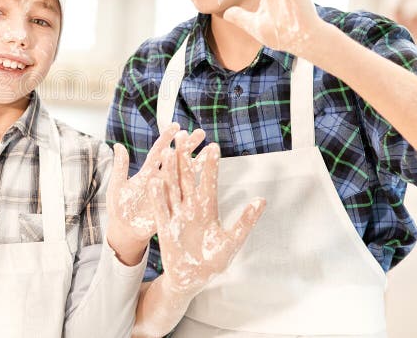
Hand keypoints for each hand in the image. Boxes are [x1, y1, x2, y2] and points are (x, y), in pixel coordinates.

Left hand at [106, 125, 205, 248]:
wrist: (124, 231)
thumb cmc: (120, 208)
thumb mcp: (117, 186)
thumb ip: (120, 167)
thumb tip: (118, 145)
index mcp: (147, 173)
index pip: (158, 152)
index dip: (166, 139)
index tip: (176, 126)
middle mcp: (160, 180)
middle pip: (175, 160)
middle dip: (187, 146)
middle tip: (200, 133)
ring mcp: (168, 193)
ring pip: (184, 176)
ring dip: (197, 163)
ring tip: (210, 150)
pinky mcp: (172, 207)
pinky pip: (184, 195)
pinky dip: (195, 186)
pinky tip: (205, 175)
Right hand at [149, 141, 265, 295]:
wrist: (192, 279)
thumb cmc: (214, 261)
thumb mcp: (232, 241)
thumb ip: (245, 221)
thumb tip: (262, 200)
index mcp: (207, 209)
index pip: (209, 182)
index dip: (210, 165)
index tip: (213, 146)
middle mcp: (191, 208)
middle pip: (186, 179)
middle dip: (184, 158)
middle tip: (184, 136)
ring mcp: (176, 216)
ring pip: (172, 189)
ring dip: (169, 171)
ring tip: (167, 151)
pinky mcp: (165, 228)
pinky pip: (160, 209)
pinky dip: (157, 196)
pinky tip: (154, 180)